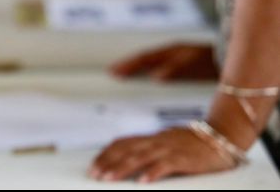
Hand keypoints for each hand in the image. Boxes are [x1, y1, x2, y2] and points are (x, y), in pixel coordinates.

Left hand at [90, 128, 235, 182]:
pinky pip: (166, 164)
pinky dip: (153, 172)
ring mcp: (170, 148)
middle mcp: (157, 141)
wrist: (223, 135)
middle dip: (107, 161)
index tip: (93, 166)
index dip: (105, 153)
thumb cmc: (194, 143)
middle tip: (94, 174)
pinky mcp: (184, 158)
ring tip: (109, 178)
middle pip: (126, 149)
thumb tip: (130, 158)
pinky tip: (143, 181)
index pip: (122, 143)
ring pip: (141, 156)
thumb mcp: (168, 143)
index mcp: (152, 138)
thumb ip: (151, 149)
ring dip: (122, 167)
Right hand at [111, 44, 218, 81]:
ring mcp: (177, 57)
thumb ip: (174, 69)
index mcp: (170, 50)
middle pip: (144, 59)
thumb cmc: (214, 61)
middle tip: (111, 73)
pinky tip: (149, 79)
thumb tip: (154, 77)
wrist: (235, 57)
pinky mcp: (185, 64)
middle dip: (128, 66)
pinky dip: (149, 70)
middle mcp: (171, 52)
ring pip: (151, 62)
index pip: (144, 58)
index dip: (128, 65)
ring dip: (137, 68)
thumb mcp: (194, 64)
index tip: (112, 73)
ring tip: (123, 75)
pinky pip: (160, 66)